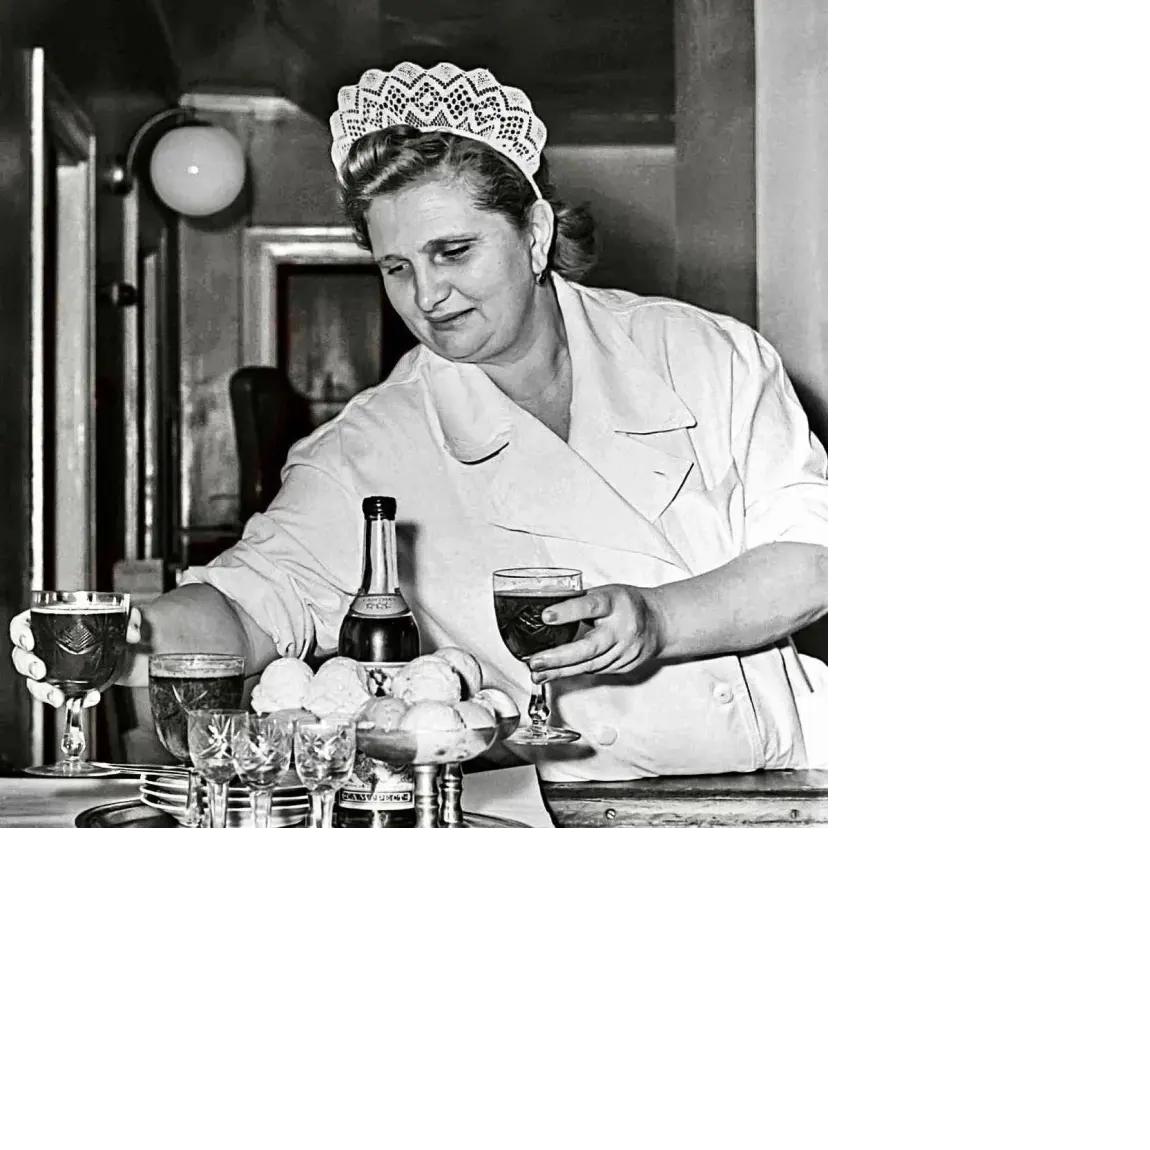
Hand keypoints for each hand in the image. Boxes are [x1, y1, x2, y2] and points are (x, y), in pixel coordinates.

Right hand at [9, 607, 142, 707]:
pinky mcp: (64, 685)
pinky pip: (59, 695)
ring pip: (34, 682)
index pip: (22, 626)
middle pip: (22, 656)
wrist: (126, 652)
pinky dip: (71, 701)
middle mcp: (43, 648)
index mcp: (47, 624)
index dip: (20, 633)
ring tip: (57, 697)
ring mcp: (51, 669)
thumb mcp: (123, 617)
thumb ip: (130, 619)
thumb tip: (132, 633)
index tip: (29, 641)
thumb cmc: (113, 628)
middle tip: (40, 671)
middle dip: (27, 665)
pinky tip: (87, 700)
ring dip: (43, 691)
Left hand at [527, 584, 664, 682]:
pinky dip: (576, 672)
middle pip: (589, 647)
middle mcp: (622, 628)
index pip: (590, 606)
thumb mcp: (606, 593)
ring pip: (590, 665)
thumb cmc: (628, 604)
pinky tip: (559, 673)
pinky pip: (597, 671)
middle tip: (536, 661)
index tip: (546, 616)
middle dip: (559, 657)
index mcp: (615, 603)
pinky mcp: (625, 665)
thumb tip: (546, 611)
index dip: (568, 611)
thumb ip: (580, 601)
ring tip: (538, 673)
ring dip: (561, 671)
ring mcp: (626, 650)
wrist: (660, 622)